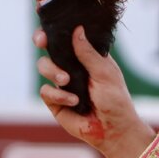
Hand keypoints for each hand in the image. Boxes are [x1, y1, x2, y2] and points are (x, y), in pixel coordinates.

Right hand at [35, 26, 155, 157]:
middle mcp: (72, 68)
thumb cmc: (116, 101)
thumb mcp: (105, 73)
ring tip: (67, 80)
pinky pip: (46, 91)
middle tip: (42, 42)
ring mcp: (62, 84)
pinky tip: (73, 101)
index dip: (54, 31)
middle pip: (49, 48)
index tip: (46, 28)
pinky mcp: (55, 101)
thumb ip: (88, 53)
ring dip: (53, 71)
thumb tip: (77, 29)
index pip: (67, 39)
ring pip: (44, 67)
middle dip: (42, 42)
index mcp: (86, 58)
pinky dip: (58, 95)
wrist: (114, 129)